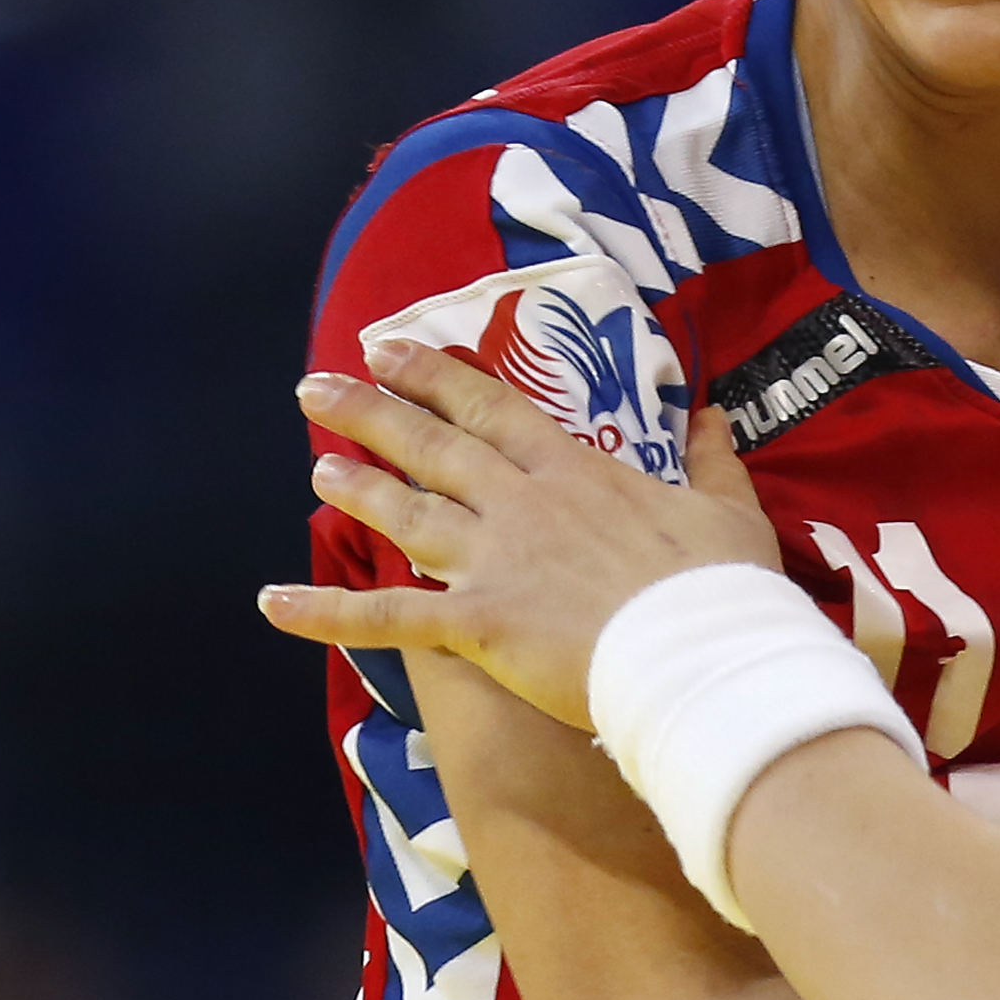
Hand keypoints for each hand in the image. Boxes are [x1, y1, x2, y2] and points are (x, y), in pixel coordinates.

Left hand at [260, 339, 782, 727]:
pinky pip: (389, 617)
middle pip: (435, 446)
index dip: (436, 377)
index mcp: (577, 470)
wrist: (703, 649)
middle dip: (373, 412)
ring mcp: (495, 560)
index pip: (495, 408)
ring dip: (358, 489)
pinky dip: (326, 613)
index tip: (389, 350)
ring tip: (317, 466)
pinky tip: (272, 603)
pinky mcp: (478, 621)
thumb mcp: (728, 508)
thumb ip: (712, 459)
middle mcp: (523, 503)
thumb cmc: (722, 583)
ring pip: (409, 514)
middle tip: (316, 386)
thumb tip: (714, 414)